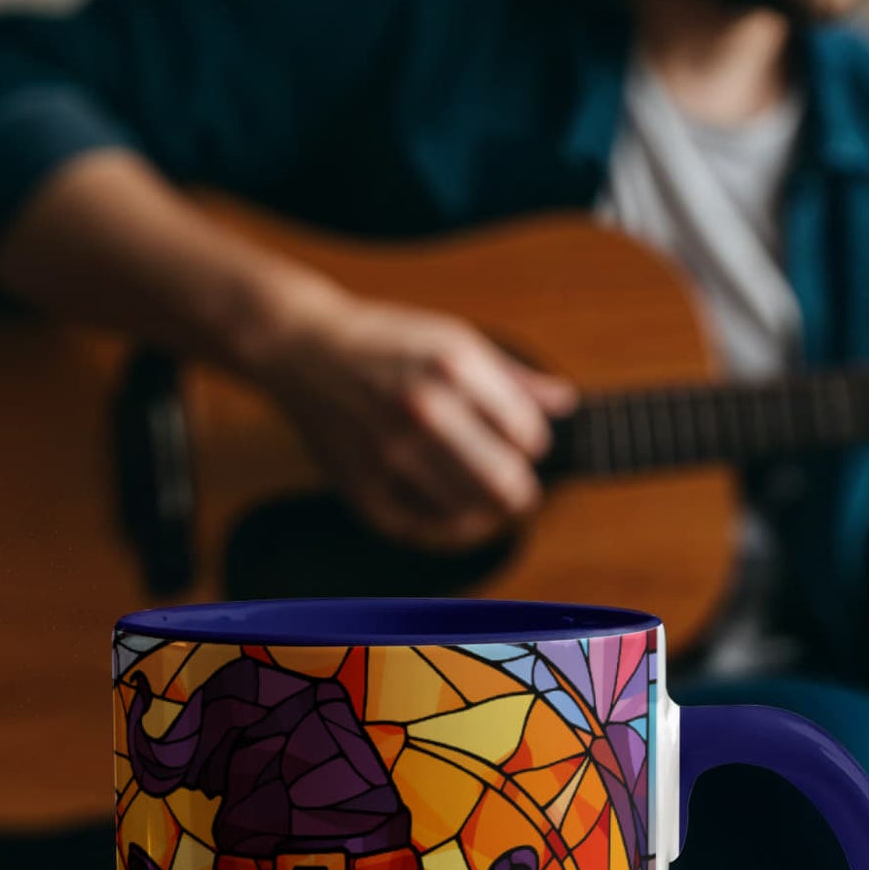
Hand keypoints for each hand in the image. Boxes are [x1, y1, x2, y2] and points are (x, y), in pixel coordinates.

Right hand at [247, 279, 575, 551]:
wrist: (302, 350)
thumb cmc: (387, 342)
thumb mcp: (453, 338)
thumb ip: (513, 377)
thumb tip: (566, 404)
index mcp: (453, 365)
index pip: (528, 435)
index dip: (532, 442)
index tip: (519, 440)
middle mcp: (423, 408)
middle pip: (506, 483)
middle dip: (521, 491)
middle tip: (517, 488)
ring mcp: (390, 452)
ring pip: (472, 513)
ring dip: (488, 513)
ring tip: (485, 500)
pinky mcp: (363, 486)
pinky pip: (427, 531)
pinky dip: (452, 531)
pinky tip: (458, 517)